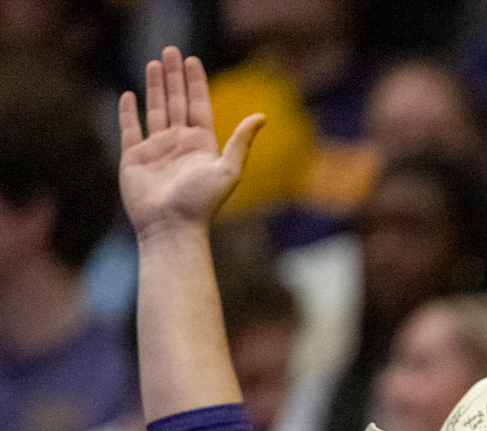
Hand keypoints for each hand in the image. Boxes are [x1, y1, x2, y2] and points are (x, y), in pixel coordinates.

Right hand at [118, 47, 261, 240]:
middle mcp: (179, 144)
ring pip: (155, 110)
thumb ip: (241, 142)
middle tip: (171, 51)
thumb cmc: (201, 203)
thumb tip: (262, 116)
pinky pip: (130, 128)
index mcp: (202, 145)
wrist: (171, 227)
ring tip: (153, 63)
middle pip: (176, 102)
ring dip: (153, 87)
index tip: (192, 60)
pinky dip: (128, 112)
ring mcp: (156, 150)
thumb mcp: (228, 170)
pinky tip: (129, 95)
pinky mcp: (134, 157)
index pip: (198, 105)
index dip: (195, 83)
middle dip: (173, 77)